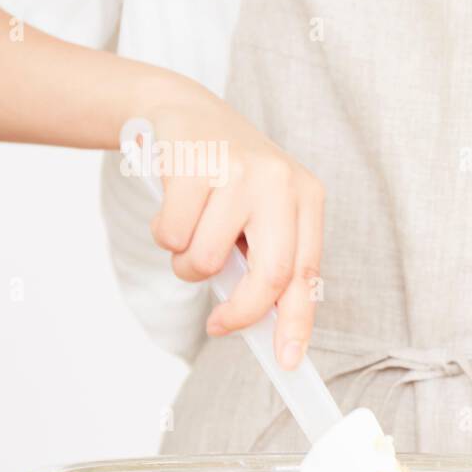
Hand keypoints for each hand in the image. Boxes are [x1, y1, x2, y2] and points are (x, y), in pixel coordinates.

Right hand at [142, 83, 324, 368]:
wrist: (185, 111)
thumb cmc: (227, 177)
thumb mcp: (260, 213)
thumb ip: (267, 260)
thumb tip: (264, 327)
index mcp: (307, 198)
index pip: (307, 273)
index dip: (297, 322)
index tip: (288, 360)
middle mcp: (281, 183)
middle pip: (270, 276)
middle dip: (241, 312)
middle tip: (219, 325)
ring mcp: (238, 171)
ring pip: (207, 260)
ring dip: (188, 263)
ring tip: (192, 232)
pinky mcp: (194, 165)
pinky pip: (171, 235)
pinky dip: (164, 235)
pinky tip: (173, 207)